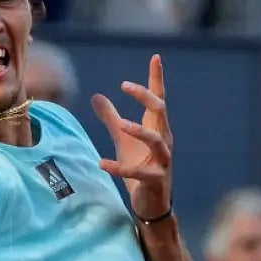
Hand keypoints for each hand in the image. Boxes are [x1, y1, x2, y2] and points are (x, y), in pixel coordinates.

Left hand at [92, 54, 173, 220]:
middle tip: (126, 86)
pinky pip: (138, 172)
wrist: (151, 202)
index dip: (157, 79)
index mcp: (157, 128)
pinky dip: (120, 168)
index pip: (158, 99)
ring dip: (139, 131)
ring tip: (121, 125)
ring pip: (157, 141)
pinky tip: (102, 163)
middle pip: (161, 112)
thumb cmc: (140, 165)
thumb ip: (111, 118)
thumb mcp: (122, 138)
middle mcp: (163, 141)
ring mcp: (161, 161)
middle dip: (146, 98)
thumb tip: (97, 96)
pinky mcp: (154, 180)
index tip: (155, 58)